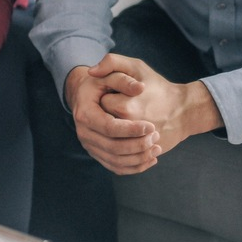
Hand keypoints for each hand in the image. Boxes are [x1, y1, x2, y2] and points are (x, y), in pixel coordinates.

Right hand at [64, 60, 158, 174]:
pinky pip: (116, 167)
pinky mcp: (98, 154)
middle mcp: (84, 133)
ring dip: (139, 158)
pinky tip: (151, 159)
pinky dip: (135, 168)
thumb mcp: (111, 74)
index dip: (131, 129)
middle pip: (113, 148)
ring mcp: (90, 146)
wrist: (88, 96)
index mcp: (85, 113)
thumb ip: (123, 78)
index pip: (110, 127)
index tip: (151, 126)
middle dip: (138, 145)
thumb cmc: (102, 83)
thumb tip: (139, 88)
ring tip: (156, 148)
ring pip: (116, 161)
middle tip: (156, 137)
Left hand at [91, 53, 222, 159]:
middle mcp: (130, 129)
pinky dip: (121, 147)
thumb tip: (91, 72)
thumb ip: (112, 63)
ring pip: (111, 140)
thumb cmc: (158, 87)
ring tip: (128, 118)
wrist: (184, 111)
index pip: (101, 103)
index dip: (108, 95)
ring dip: (115, 129)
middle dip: (111, 113)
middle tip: (125, 106)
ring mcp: (137, 145)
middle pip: (104, 122)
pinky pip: (121, 157)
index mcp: (126, 107)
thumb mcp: (137, 67)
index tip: (119, 93)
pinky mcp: (142, 155)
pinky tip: (128, 135)